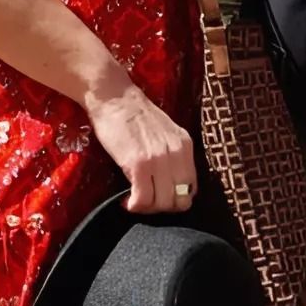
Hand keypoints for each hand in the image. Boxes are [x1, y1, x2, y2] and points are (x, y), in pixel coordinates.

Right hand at [86, 80, 197, 214]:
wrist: (113, 96)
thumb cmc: (134, 113)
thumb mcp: (165, 131)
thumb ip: (172, 154)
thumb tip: (170, 182)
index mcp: (185, 146)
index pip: (192, 188)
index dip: (176, 199)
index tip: (159, 197)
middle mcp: (177, 154)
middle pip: (180, 201)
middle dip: (162, 208)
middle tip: (146, 201)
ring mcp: (159, 160)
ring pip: (162, 204)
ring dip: (147, 208)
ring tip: (135, 201)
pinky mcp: (138, 164)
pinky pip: (143, 199)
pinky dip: (134, 206)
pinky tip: (126, 202)